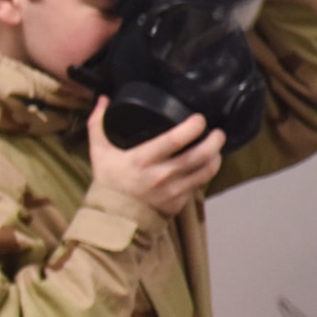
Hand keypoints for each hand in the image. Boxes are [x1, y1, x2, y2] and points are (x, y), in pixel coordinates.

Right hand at [88, 99, 224, 215]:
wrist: (113, 218)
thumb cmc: (108, 182)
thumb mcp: (99, 152)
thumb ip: (98, 124)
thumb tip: (104, 99)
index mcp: (142, 159)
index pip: (175, 140)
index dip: (192, 126)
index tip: (199, 118)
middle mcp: (161, 175)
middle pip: (198, 155)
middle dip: (214, 141)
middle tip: (217, 132)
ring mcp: (173, 190)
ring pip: (205, 171)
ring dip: (216, 157)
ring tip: (216, 148)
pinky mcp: (179, 202)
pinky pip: (199, 184)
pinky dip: (206, 173)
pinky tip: (207, 164)